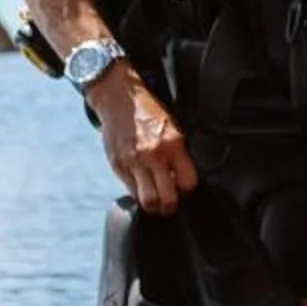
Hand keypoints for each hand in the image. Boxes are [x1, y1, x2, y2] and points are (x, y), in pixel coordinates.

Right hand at [96, 69, 197, 215]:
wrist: (120, 100)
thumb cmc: (149, 113)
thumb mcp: (173, 129)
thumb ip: (177, 155)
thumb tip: (181, 181)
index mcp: (173, 145)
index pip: (188, 183)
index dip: (187, 190)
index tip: (184, 188)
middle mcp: (153, 156)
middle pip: (167, 199)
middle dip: (171, 206)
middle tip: (171, 203)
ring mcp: (134, 163)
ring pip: (147, 201)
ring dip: (153, 206)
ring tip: (156, 201)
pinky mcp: (118, 166)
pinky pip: (131, 191)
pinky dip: (138, 193)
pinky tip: (142, 186)